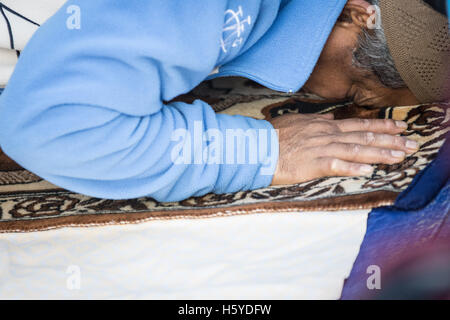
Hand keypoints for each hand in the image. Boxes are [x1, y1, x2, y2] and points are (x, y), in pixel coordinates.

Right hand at [270, 113, 417, 184]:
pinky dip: (353, 167)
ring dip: (380, 153)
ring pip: (356, 149)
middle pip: (364, 136)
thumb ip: (315, 125)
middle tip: (412, 144)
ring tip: (400, 156)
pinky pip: (336, 165)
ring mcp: (321, 148)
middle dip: (391, 140)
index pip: (359, 124)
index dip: (382, 125)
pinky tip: (368, 170)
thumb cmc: (273, 136)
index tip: (400, 126)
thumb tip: (328, 123)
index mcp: (324, 125)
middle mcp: (327, 134)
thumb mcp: (296, 123)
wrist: (256, 146)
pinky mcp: (312, 163)